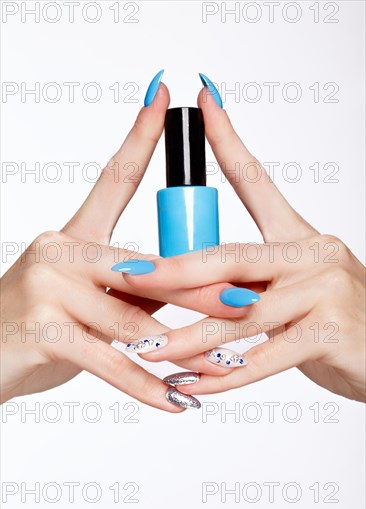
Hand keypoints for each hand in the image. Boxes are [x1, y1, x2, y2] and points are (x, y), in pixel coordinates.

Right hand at [0, 84, 244, 409]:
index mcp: (72, 237)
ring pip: (132, 321)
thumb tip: (183, 296)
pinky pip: (109, 362)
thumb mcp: (82, 299)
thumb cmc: (38, 325)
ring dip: (182, 350)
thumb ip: (125, 291)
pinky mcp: (41, 332)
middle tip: (247, 300)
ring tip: (220, 367)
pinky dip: (146, 386)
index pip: (113, 179)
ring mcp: (46, 289)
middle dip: (200, 290)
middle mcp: (58, 252)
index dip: (141, 136)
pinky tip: (176, 400)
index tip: (164, 97)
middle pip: (145, 268)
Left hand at [122, 88, 365, 402]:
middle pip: (229, 257)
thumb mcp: (296, 293)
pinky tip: (192, 384)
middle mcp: (314, 255)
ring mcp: (325, 292)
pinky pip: (263, 359)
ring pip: (239, 315)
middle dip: (172, 270)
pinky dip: (224, 376)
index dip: (229, 141)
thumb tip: (200, 293)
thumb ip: (253, 288)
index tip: (204, 103)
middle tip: (128, 274)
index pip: (258, 181)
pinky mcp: (332, 333)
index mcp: (301, 239)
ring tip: (149, 351)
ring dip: (188, 338)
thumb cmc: (338, 322)